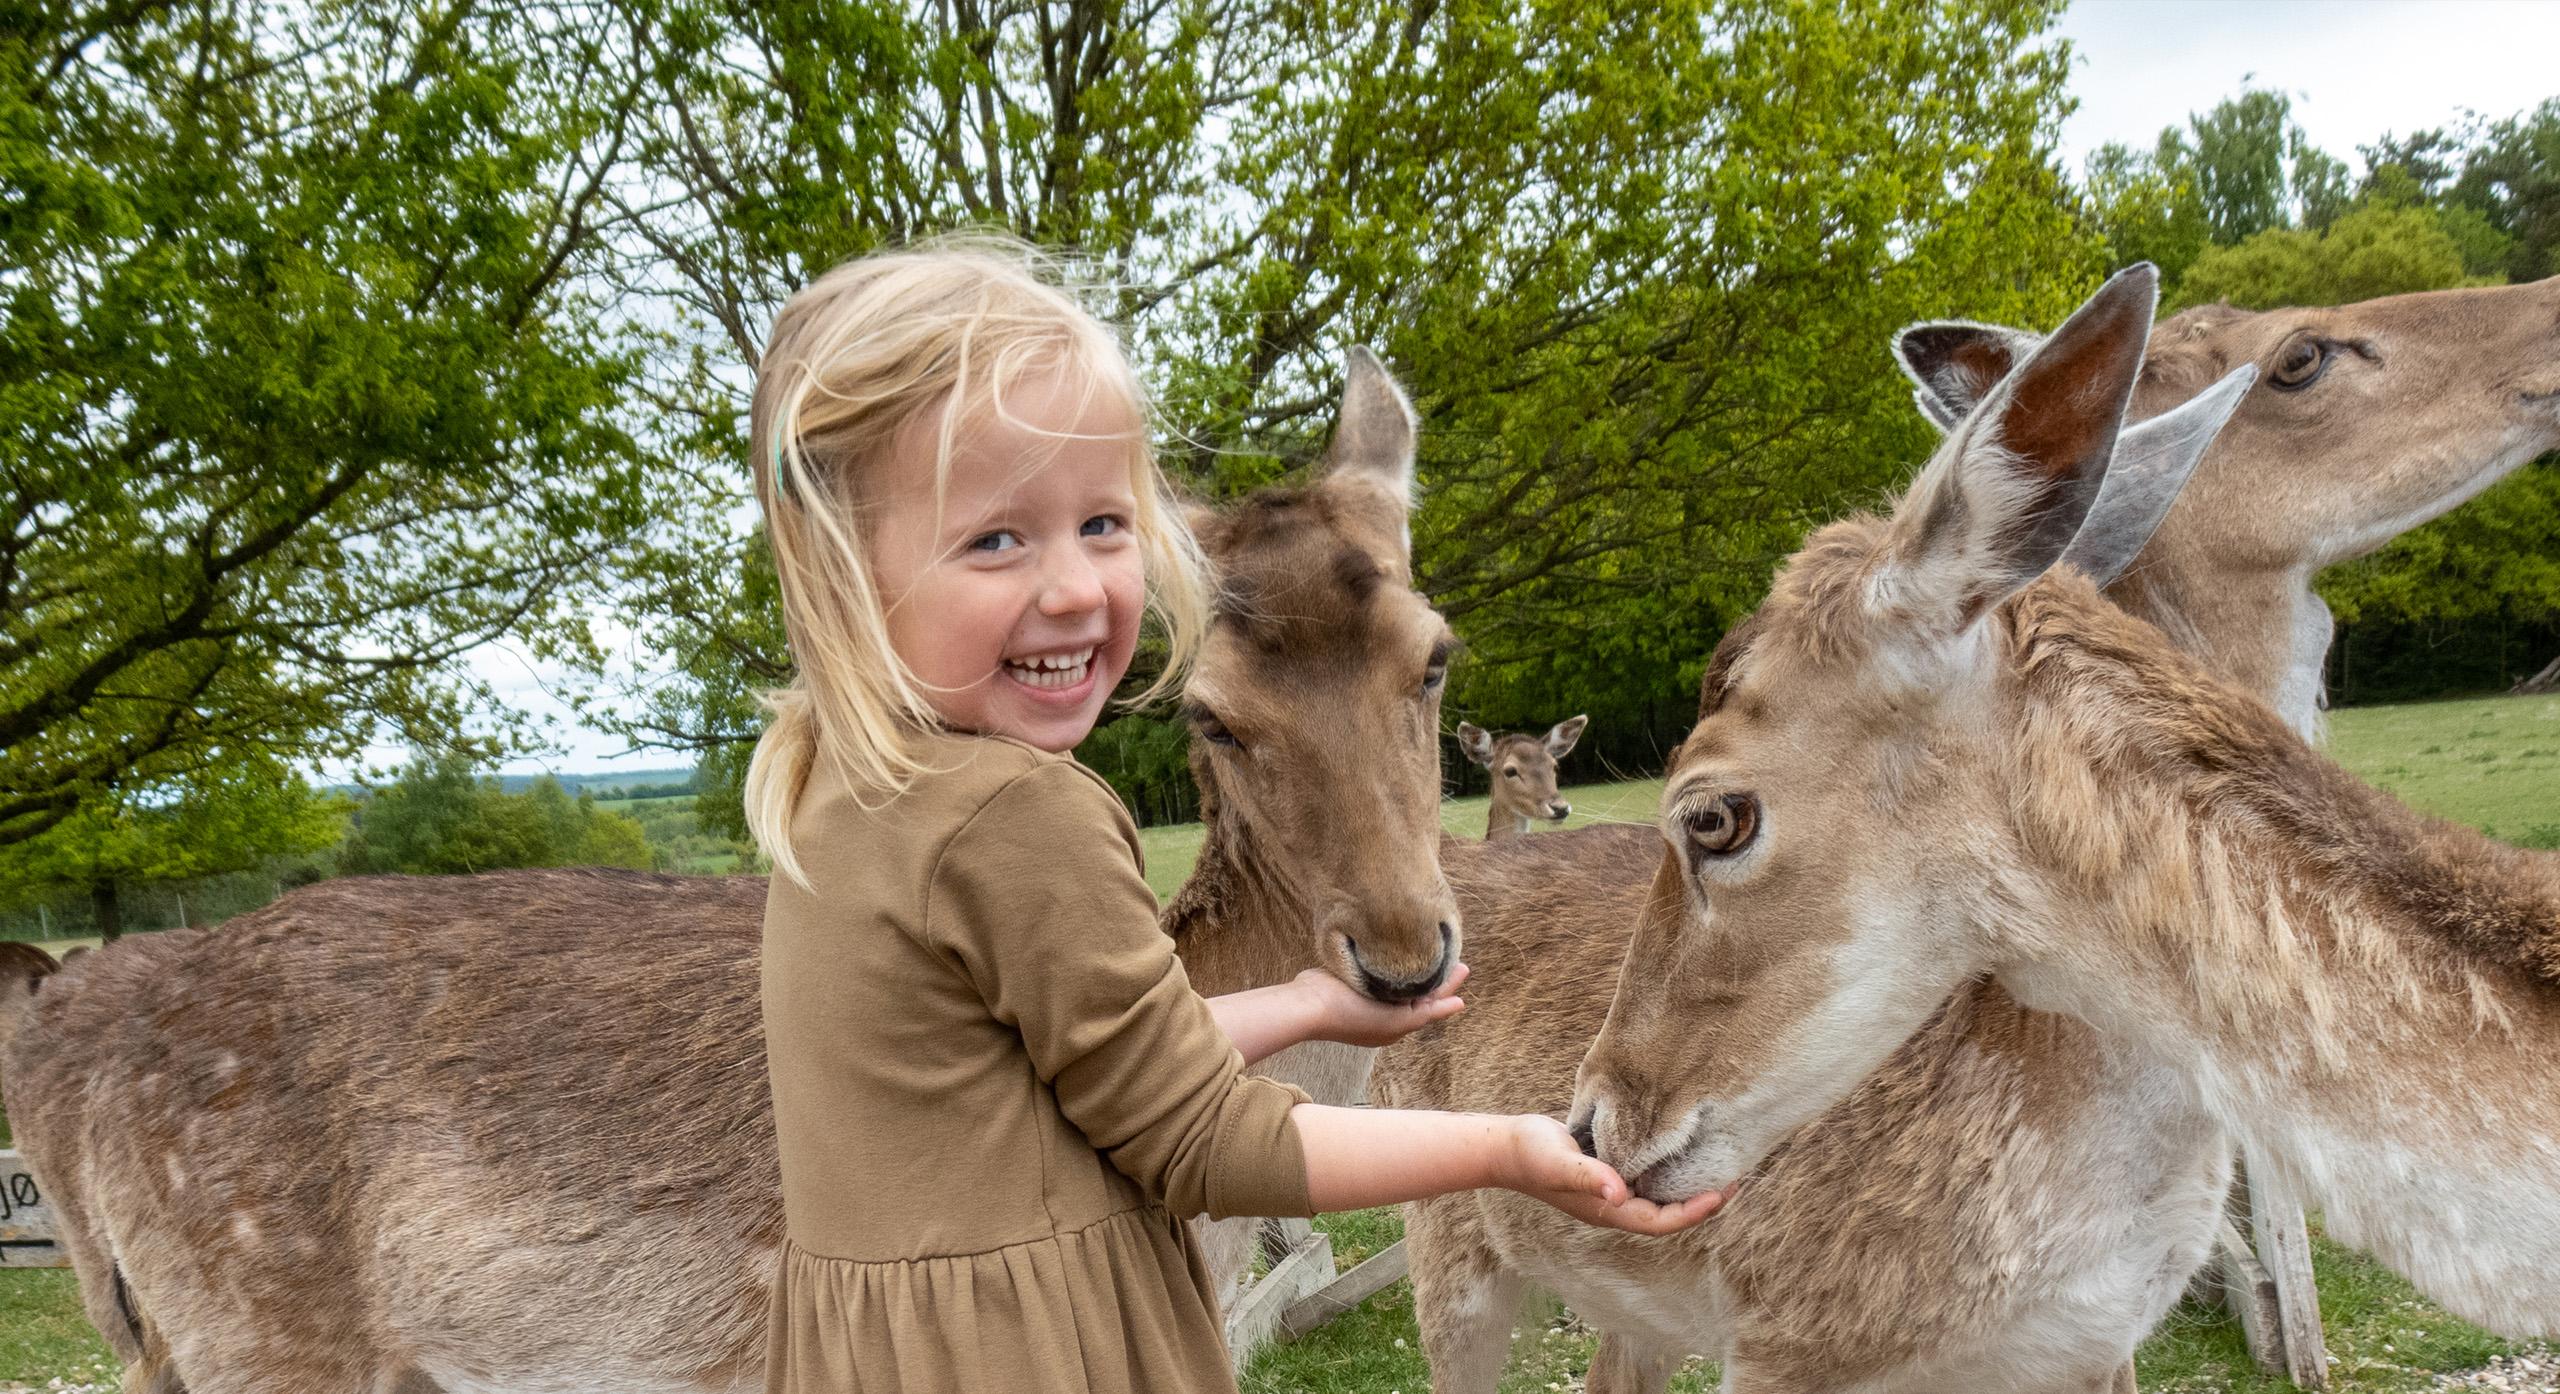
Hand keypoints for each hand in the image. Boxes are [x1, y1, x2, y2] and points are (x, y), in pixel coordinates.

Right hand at [1292, 963, 1467, 1047]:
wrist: (1308, 1004)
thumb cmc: (1351, 1016)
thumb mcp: (1396, 1021)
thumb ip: (1428, 1011)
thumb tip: (1460, 1004)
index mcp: (1394, 1024)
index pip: (1428, 1003)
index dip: (1447, 986)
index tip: (1463, 967)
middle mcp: (1383, 1010)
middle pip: (1418, 990)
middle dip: (1438, 975)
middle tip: (1458, 958)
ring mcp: (1367, 995)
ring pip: (1402, 980)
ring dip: (1419, 967)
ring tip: (1436, 949)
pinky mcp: (1353, 979)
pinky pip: (1382, 971)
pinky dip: (1396, 962)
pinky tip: (1403, 948)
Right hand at [1496, 1115, 1727, 1236]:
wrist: (1504, 1145)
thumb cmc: (1530, 1154)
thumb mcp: (1559, 1163)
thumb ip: (1588, 1176)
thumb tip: (1619, 1193)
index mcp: (1606, 1211)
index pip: (1660, 1222)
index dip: (1692, 1212)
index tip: (1719, 1194)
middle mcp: (1613, 1205)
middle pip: (1667, 1213)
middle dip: (1701, 1202)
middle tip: (1734, 1180)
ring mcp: (1611, 1190)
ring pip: (1659, 1196)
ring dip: (1687, 1186)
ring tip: (1718, 1166)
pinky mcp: (1608, 1171)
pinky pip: (1646, 1178)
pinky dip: (1668, 1169)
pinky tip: (1681, 1150)